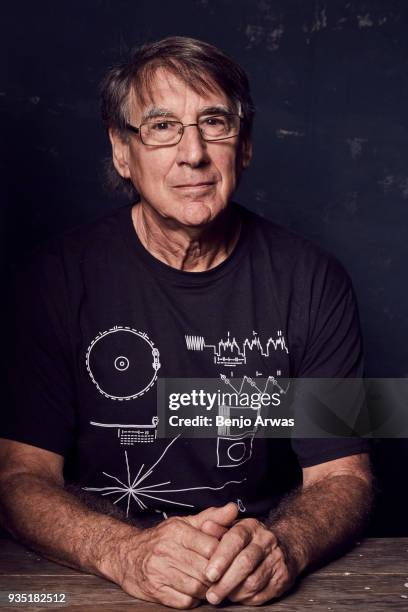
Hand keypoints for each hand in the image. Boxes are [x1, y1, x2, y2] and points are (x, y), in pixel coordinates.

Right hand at [111, 503, 237, 608]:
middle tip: (222, 574)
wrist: (125, 554)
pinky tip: (194, 591)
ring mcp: (159, 572)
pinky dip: (193, 599)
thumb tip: (233, 508)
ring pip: (197, 587)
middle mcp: (167, 550)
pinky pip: (185, 602)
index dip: (224, 555)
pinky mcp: (155, 591)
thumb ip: (211, 518)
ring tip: (209, 583)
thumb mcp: (184, 523)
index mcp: (177, 531)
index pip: (212, 547)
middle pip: (206, 570)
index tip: (228, 558)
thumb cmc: (162, 538)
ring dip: (207, 589)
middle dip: (217, 575)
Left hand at [203, 518, 297, 605]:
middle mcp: (266, 540)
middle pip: (245, 563)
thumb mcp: (232, 527)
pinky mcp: (283, 577)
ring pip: (253, 581)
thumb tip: (206, 527)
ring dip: (234, 592)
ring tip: (222, 595)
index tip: (209, 574)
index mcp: (251, 526)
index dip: (221, 558)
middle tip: (211, 595)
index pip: (236, 539)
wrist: (282, 545)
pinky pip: (262, 594)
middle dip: (225, 582)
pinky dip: (246, 598)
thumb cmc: (248, 539)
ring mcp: (277, 559)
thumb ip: (217, 527)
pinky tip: (237, 595)